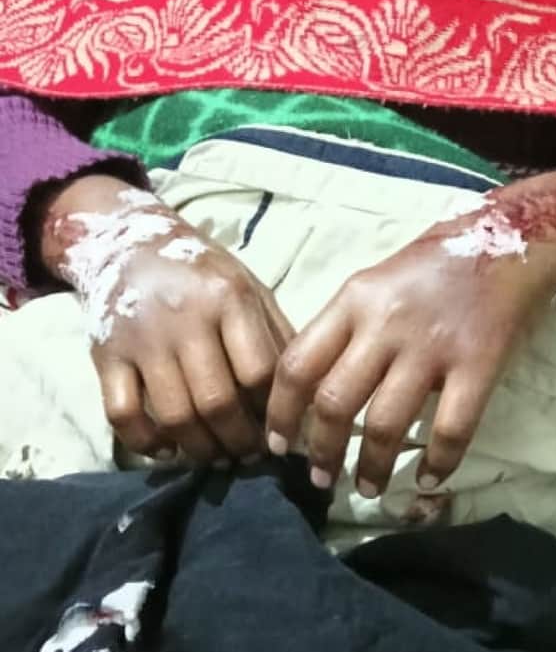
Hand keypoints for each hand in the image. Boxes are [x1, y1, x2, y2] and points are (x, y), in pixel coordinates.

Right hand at [40, 175, 292, 462]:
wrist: (130, 243)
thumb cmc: (202, 273)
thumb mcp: (249, 287)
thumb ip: (277, 335)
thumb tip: (305, 395)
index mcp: (229, 297)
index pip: (259, 371)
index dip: (272, 412)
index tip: (278, 432)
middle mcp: (186, 318)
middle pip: (217, 401)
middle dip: (238, 441)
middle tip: (247, 455)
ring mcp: (143, 338)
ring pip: (175, 416)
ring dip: (200, 450)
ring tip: (216, 456)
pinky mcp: (106, 355)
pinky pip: (123, 415)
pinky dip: (146, 443)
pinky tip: (168, 449)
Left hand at [266, 204, 555, 496]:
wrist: (511, 238)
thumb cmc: (438, 260)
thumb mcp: (377, 280)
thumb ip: (347, 325)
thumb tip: (314, 382)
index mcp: (354, 299)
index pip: (298, 363)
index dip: (280, 412)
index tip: (278, 443)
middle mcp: (385, 324)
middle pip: (334, 402)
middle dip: (321, 452)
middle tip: (320, 478)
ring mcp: (432, 346)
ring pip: (385, 425)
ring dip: (372, 469)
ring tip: (367, 488)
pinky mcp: (478, 364)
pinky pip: (451, 429)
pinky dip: (437, 463)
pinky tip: (430, 479)